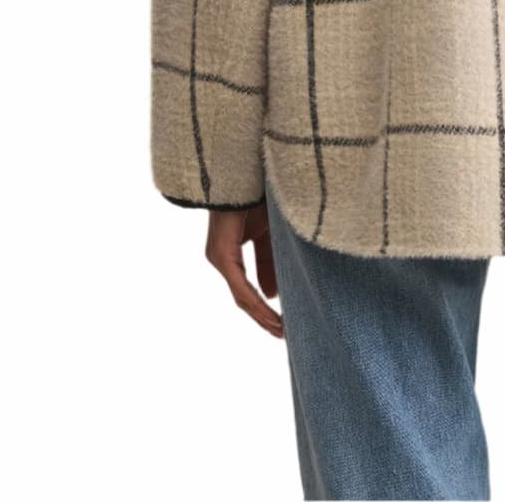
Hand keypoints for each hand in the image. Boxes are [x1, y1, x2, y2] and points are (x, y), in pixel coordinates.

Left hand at [205, 201, 283, 337]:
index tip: (284, 322)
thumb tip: (274, 294)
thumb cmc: (256, 195)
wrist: (244, 171)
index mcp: (232, 252)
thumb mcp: (269, 233)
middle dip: (265, 318)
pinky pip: (240, 286)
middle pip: (245, 297)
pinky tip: (270, 315)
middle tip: (284, 334)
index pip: (249, 288)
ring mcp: (220, 258)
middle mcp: (222, 258)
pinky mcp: (222, 255)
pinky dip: (256, 303)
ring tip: (281, 331)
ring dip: (262, 316)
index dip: (266, 307)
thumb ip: (270, 262)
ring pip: (242, 296)